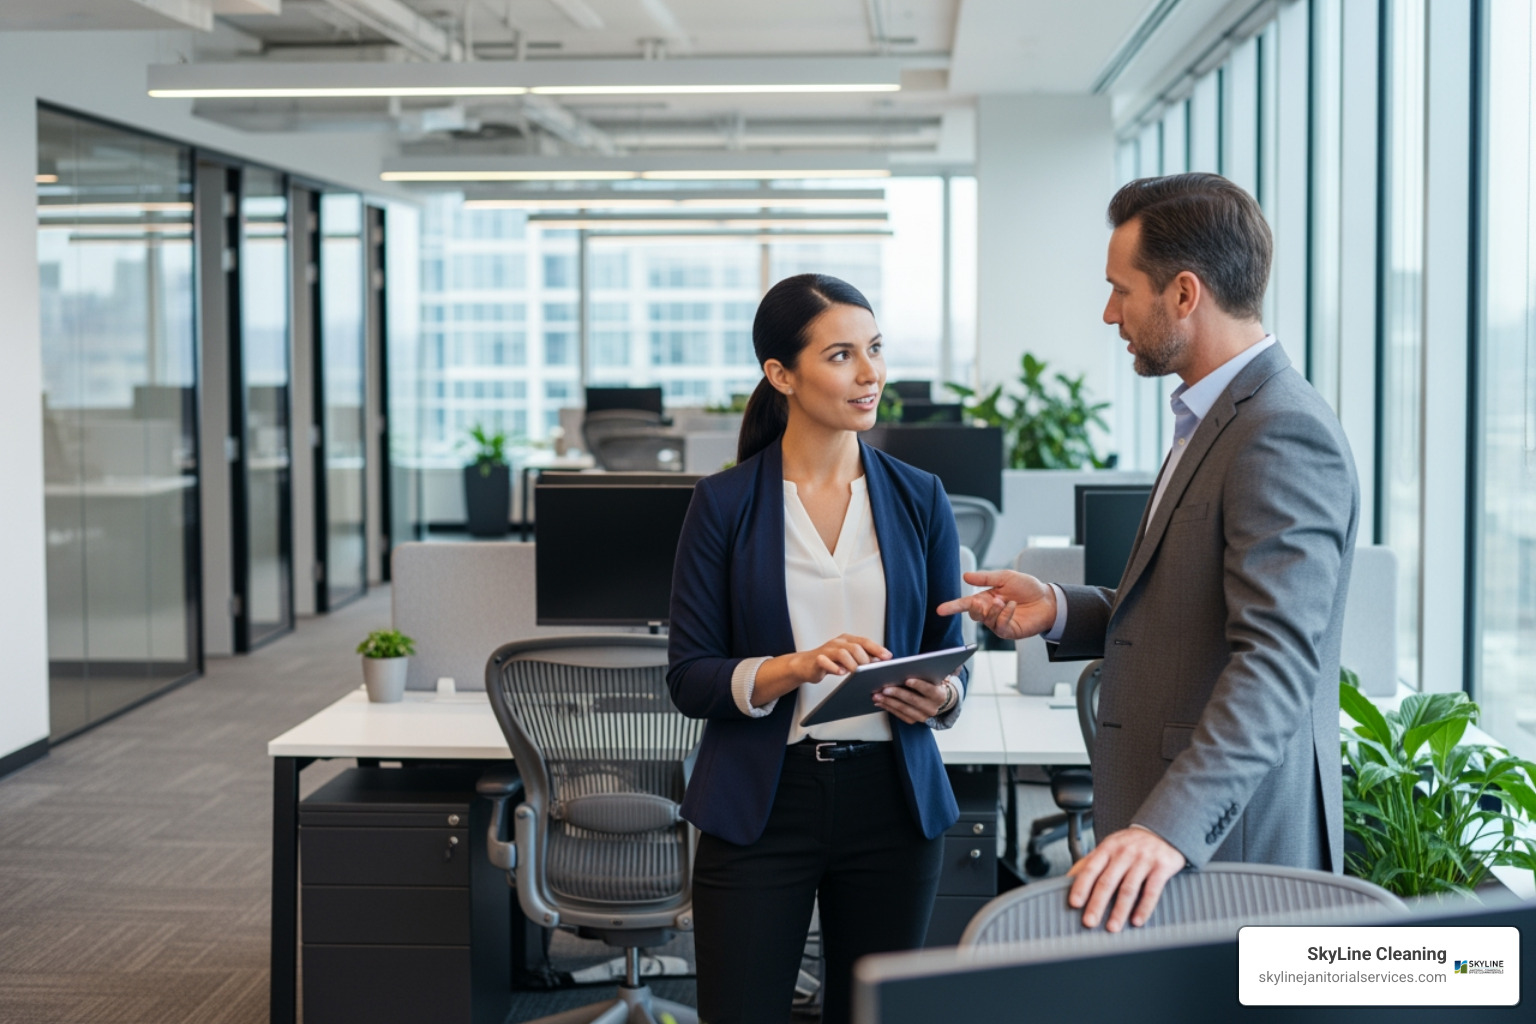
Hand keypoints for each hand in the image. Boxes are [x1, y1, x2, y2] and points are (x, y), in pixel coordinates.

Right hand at [793, 634, 891, 684]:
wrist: (805, 665)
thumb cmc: (830, 662)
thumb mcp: (847, 658)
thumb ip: (861, 658)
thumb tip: (880, 663)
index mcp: (847, 640)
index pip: (865, 641)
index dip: (877, 649)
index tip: (888, 657)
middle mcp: (837, 642)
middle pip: (855, 647)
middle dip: (865, 659)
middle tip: (870, 671)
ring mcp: (826, 650)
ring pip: (842, 653)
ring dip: (852, 664)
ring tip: (857, 673)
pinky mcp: (817, 659)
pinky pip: (825, 661)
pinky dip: (834, 667)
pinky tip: (841, 673)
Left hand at [873, 676, 951, 724]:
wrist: (935, 700)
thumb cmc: (930, 683)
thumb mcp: (930, 677)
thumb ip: (921, 672)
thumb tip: (902, 668)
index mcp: (939, 695)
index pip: (929, 689)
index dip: (918, 685)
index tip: (907, 680)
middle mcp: (932, 708)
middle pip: (913, 700)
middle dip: (897, 693)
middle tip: (884, 688)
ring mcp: (923, 716)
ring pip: (904, 709)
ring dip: (889, 702)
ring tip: (877, 696)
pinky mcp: (914, 720)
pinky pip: (899, 715)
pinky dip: (888, 708)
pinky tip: (880, 702)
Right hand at [935, 570, 1057, 640]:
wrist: (1047, 599)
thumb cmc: (1027, 588)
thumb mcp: (1005, 577)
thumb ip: (985, 578)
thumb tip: (965, 576)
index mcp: (986, 599)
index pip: (965, 604)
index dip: (952, 607)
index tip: (940, 610)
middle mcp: (990, 612)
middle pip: (973, 614)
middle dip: (975, 608)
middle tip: (984, 600)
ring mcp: (998, 623)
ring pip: (986, 620)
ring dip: (994, 610)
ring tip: (1005, 600)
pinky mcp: (1009, 631)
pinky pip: (999, 627)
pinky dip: (1004, 615)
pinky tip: (1012, 606)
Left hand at [1065, 827, 1185, 931]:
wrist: (1164, 831)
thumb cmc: (1131, 844)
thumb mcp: (1109, 846)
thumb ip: (1091, 862)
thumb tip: (1068, 879)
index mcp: (1108, 848)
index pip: (1091, 868)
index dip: (1082, 886)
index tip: (1075, 903)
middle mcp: (1124, 853)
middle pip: (1108, 881)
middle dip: (1097, 903)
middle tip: (1089, 922)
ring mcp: (1144, 859)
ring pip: (1129, 888)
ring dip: (1119, 910)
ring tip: (1112, 927)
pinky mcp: (1162, 867)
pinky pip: (1152, 891)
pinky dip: (1144, 908)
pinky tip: (1137, 920)